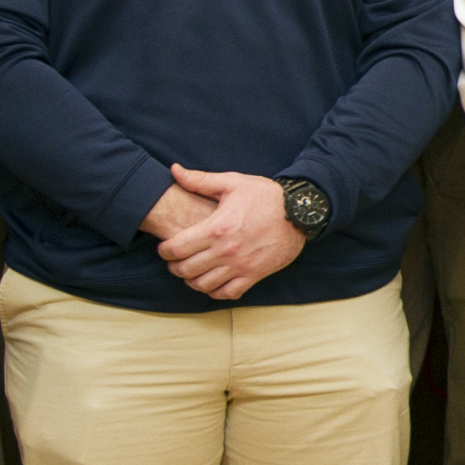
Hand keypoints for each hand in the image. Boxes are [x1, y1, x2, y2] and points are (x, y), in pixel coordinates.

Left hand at [154, 166, 305, 300]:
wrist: (300, 213)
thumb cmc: (266, 196)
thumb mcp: (232, 182)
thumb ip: (200, 180)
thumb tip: (174, 171)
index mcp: (216, 228)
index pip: (176, 248)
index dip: (164, 250)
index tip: (165, 247)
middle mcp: (226, 251)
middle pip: (185, 269)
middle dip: (174, 266)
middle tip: (174, 260)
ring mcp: (240, 266)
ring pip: (203, 285)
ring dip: (191, 280)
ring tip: (191, 272)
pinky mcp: (254, 275)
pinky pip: (227, 293)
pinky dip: (215, 292)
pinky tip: (212, 282)